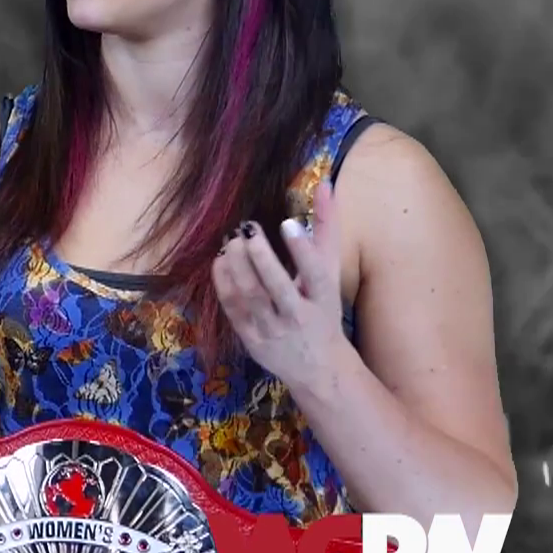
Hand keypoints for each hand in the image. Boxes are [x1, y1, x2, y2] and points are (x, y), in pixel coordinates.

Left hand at [212, 180, 350, 388]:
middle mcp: (298, 316)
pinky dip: (223, 281)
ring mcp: (272, 329)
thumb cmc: (324, 309)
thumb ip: (326, 229)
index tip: (287, 223)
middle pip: (276, 286)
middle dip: (260, 256)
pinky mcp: (250, 338)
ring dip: (236, 264)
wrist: (318, 367)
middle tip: (247, 228)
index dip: (301, 249)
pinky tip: (221, 260)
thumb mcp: (331, 272)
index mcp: (324, 299)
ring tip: (232, 240)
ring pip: (249, 296)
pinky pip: (232, 307)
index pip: (315, 274)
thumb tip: (324, 185)